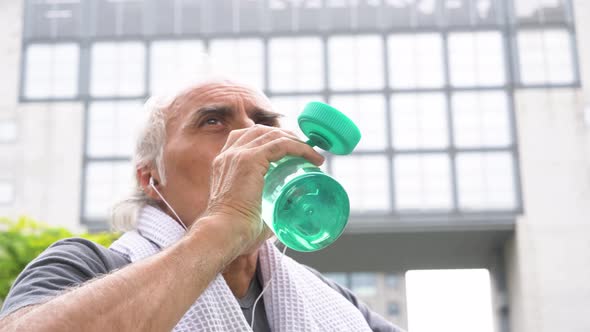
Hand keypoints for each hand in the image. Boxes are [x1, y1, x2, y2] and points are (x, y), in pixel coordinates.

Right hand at [203, 125, 324, 254]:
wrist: (223, 233)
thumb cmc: (236, 230)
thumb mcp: (249, 209)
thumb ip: (266, 204)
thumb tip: (289, 207)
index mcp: (224, 164)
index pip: (247, 138)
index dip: (270, 139)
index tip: (289, 150)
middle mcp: (228, 155)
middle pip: (260, 131)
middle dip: (284, 136)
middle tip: (303, 150)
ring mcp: (238, 155)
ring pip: (272, 135)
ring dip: (295, 141)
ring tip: (310, 153)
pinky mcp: (249, 160)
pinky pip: (281, 144)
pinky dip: (300, 148)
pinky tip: (312, 157)